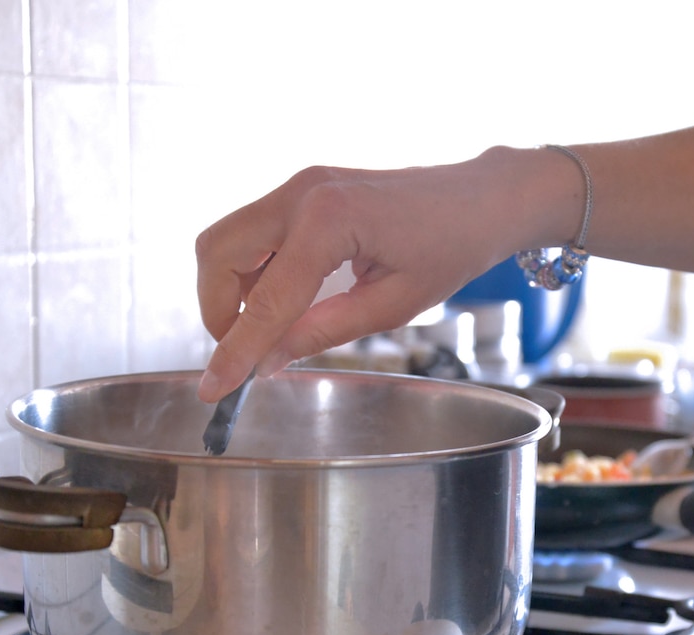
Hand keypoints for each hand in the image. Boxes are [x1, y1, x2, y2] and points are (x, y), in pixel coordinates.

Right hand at [194, 149, 557, 401]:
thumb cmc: (450, 247)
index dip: (236, 350)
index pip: (264, 299)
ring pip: (227, 241)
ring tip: (271, 329)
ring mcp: (299, 186)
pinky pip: (254, 234)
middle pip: (218, 253)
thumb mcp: (392, 305)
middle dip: (217, 310)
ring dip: (231, 290)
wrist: (480, 198)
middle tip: (246, 351)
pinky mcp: (304, 192)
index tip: (213, 389)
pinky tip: (286, 302)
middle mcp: (302, 192)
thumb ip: (323, 331)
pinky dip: (253, 273)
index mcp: (329, 220)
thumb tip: (268, 362)